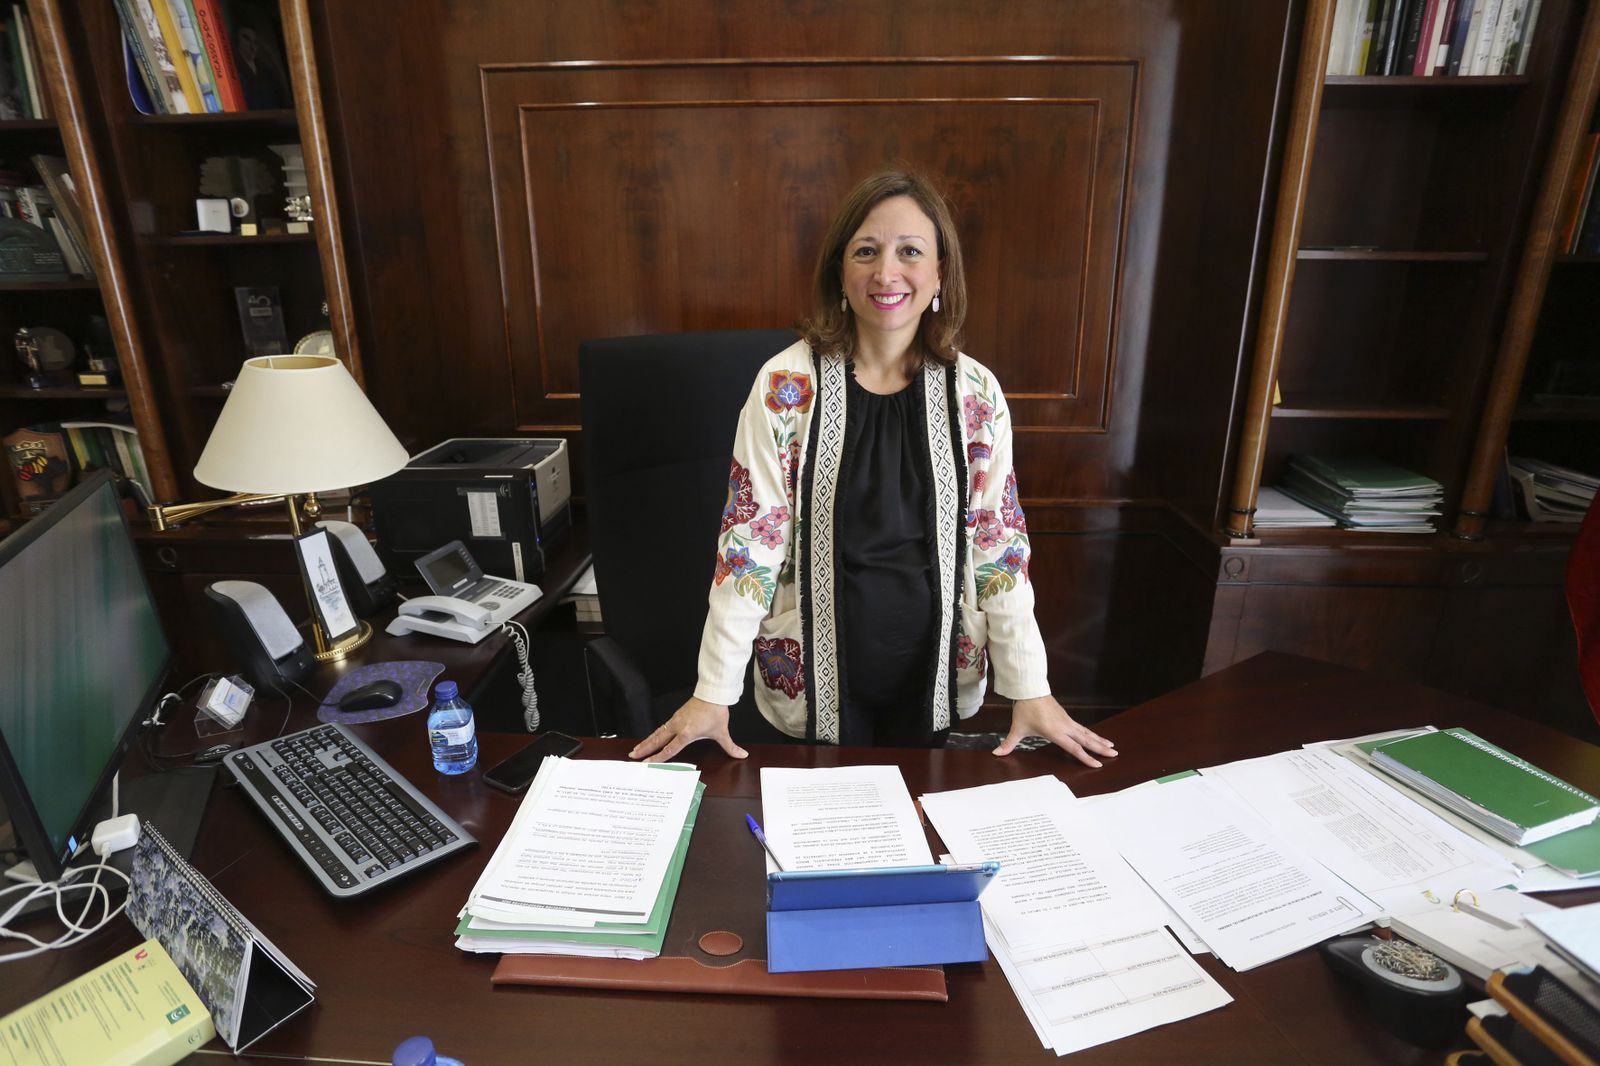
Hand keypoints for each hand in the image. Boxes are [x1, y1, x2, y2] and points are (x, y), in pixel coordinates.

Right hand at [628, 697, 747, 762]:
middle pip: (657, 740)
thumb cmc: (716, 711)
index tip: (647, 763)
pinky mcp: (677, 715)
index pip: (670, 749)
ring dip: (647, 741)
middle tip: (633, 755)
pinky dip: (655, 734)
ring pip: (658, 733)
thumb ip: (731, 746)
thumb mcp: (722, 732)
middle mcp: (678, 727)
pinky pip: (663, 727)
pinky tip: (652, 737)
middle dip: (645, 749)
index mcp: (687, 733)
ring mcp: (676, 720)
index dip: (658, 758)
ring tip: (637, 749)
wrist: (713, 693)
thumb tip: (742, 755)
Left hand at [994, 695, 1117, 766]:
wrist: (1030, 689)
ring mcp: (1067, 721)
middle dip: (1100, 748)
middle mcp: (1065, 726)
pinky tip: (1097, 738)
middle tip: (1114, 755)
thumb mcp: (1017, 728)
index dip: (1085, 757)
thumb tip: (996, 753)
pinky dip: (1092, 734)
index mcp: (1055, 732)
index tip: (1097, 765)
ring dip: (1100, 740)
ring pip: (1087, 733)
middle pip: (1086, 739)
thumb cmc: (1024, 709)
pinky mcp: (1067, 717)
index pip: (1073, 747)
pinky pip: (1082, 728)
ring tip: (1112, 748)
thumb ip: (1008, 743)